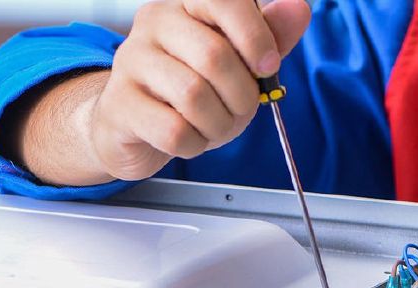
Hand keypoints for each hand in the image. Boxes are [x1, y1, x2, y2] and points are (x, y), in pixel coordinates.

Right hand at [91, 0, 310, 180]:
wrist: (135, 125)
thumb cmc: (191, 88)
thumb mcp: (238, 62)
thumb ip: (269, 36)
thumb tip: (297, 9)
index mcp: (186, 5)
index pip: (223, 0)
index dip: (255, 37)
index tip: (268, 68)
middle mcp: (154, 24)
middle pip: (214, 56)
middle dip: (242, 96)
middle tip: (242, 109)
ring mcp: (131, 62)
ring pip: (193, 96)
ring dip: (220, 124)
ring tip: (216, 126)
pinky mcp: (120, 104)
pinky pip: (173, 131)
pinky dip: (195, 144)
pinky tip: (190, 138)